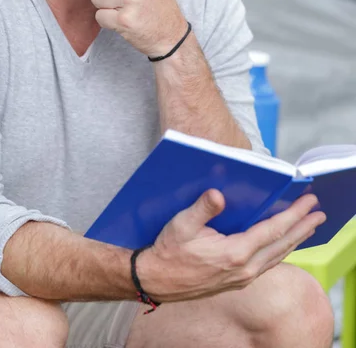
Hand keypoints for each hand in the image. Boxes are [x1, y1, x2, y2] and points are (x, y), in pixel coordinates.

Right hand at [137, 190, 325, 302]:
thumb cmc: (169, 251)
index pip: (273, 230)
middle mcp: (244, 269)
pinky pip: (268, 264)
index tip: (309, 203)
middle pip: (282, 245)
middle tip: (319, 214)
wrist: (157, 280)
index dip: (293, 215)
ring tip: (308, 228)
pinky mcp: (237, 281)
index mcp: (234, 253)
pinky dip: (281, 251)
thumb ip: (202, 208)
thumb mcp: (182, 224)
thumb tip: (218, 194)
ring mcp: (242, 277)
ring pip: (277, 256)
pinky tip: (283, 245)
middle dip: (303, 228)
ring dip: (295, 240)